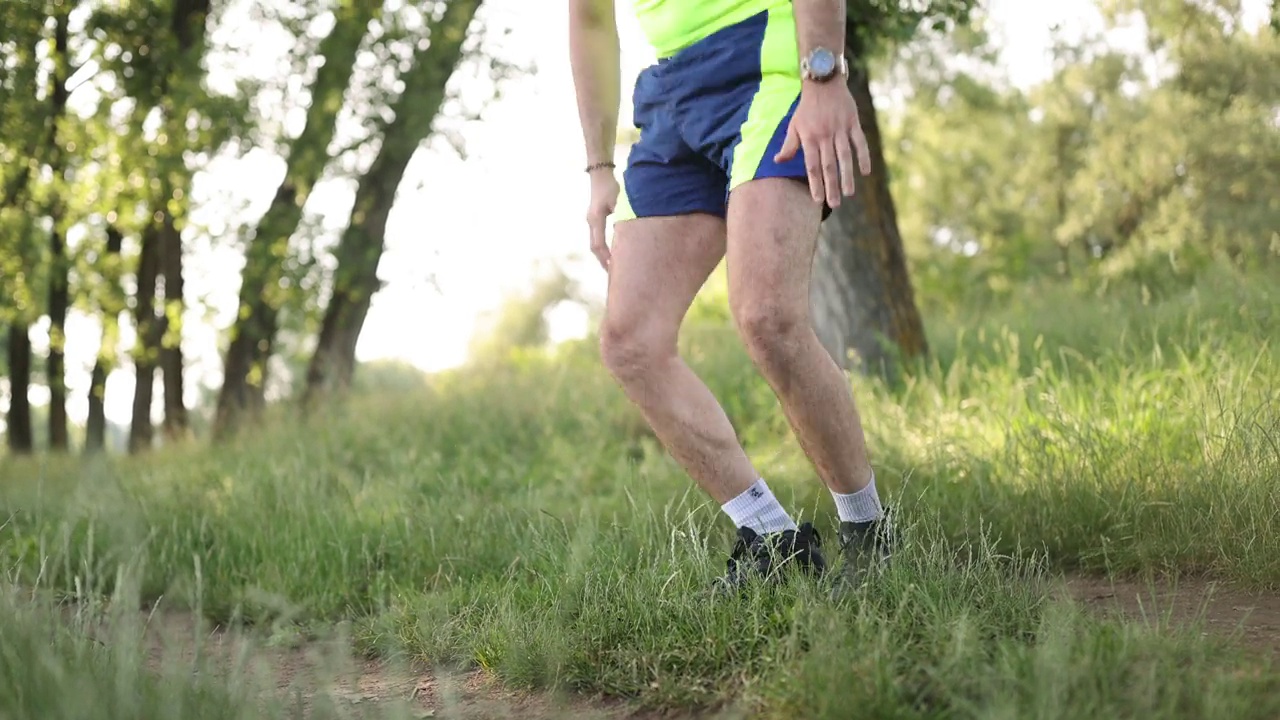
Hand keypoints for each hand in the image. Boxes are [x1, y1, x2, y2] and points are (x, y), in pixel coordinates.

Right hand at [586, 168, 618, 270]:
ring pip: (594, 244)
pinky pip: (597, 239)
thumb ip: (623, 215)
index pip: (598, 244)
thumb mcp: (619, 200)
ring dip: (602, 256)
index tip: (614, 268)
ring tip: (613, 269)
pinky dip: (603, 249)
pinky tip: (612, 255)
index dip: (605, 257)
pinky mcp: (594, 220)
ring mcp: (591, 221)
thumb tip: (630, 231)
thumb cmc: (611, 186)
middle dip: (603, 261)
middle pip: (594, 247)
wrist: (600, 175)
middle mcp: (591, 222)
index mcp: (596, 219)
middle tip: (613, 275)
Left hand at [774, 81, 871, 208]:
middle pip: (829, 165)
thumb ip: (788, 145)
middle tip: (835, 204)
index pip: (812, 166)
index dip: (815, 183)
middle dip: (831, 186)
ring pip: (845, 156)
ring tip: (850, 193)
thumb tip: (777, 162)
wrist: (823, 81)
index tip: (817, 200)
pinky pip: (859, 142)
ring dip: (847, 176)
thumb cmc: (807, 107)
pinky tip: (866, 172)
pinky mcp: (853, 122)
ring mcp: (840, 129)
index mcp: (809, 137)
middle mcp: (824, 135)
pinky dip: (863, 156)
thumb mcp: (794, 125)